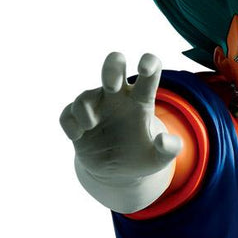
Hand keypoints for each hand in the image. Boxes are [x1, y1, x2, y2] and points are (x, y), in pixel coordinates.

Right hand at [59, 52, 181, 211]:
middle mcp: (117, 97)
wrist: (116, 173)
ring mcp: (95, 108)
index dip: (148, 63)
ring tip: (91, 125)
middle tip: (111, 85)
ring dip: (85, 108)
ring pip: (86, 95)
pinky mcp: (76, 122)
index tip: (144, 68)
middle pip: (114, 66)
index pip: (149, 73)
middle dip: (111, 68)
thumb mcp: (159, 159)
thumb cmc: (140, 158)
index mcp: (140, 101)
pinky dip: (70, 124)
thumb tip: (165, 140)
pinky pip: (68, 115)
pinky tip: (78, 136)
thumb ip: (169, 150)